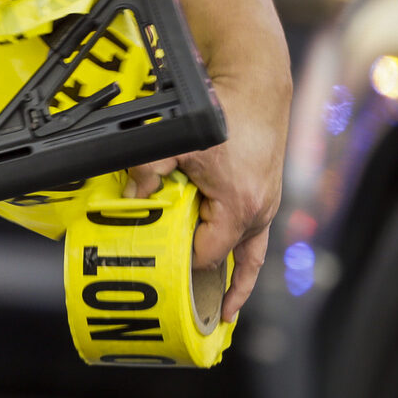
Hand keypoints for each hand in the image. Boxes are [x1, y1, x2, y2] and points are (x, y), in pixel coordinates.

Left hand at [125, 73, 288, 320]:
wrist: (254, 83)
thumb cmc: (223, 113)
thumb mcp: (176, 142)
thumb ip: (148, 172)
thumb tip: (131, 198)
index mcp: (238, 207)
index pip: (205, 255)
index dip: (180, 265)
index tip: (158, 274)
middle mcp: (257, 213)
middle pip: (223, 258)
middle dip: (201, 279)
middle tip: (180, 307)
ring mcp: (266, 206)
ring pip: (245, 255)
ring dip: (229, 281)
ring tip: (216, 314)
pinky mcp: (265, 197)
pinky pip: (256, 243)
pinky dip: (245, 266)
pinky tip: (236, 287)